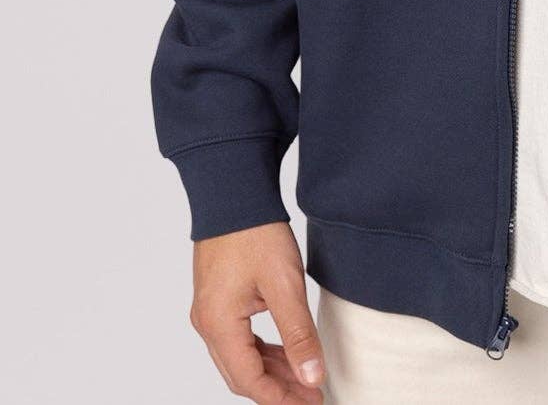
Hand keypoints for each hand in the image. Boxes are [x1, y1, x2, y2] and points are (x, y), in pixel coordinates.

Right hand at [189, 221, 325, 402]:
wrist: (235, 191)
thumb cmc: (256, 231)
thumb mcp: (285, 285)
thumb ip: (299, 335)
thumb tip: (312, 378)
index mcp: (218, 324)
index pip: (249, 381)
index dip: (281, 398)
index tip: (311, 403)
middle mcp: (207, 323)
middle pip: (241, 374)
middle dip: (278, 390)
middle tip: (312, 396)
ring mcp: (209, 311)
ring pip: (240, 358)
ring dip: (271, 371)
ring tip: (305, 379)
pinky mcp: (217, 299)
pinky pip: (238, 338)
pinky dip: (262, 351)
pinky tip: (286, 353)